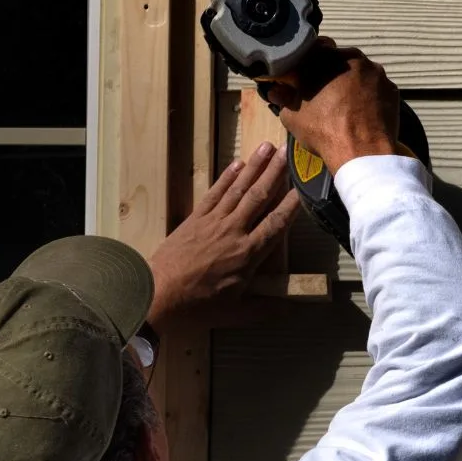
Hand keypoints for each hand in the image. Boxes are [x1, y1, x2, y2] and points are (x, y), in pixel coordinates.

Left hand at [145, 143, 300, 329]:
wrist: (157, 295)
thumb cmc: (198, 307)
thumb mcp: (236, 314)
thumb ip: (265, 308)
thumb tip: (292, 309)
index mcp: (248, 255)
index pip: (276, 224)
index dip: (292, 204)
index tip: (304, 186)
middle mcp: (233, 232)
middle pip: (259, 197)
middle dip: (275, 172)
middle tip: (289, 150)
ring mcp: (213, 222)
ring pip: (238, 189)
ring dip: (254, 166)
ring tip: (268, 146)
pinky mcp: (195, 218)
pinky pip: (215, 193)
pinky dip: (227, 177)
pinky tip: (238, 163)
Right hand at [260, 38, 403, 171]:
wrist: (362, 151)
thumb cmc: (323, 130)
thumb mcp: (292, 116)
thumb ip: (284, 98)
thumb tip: (276, 91)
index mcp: (326, 57)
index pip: (313, 50)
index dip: (308, 65)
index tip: (305, 78)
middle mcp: (353, 57)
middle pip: (339, 60)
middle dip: (332, 73)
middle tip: (325, 94)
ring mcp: (376, 72)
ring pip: (360, 73)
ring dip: (352, 84)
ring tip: (346, 106)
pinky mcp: (392, 88)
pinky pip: (376, 88)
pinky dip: (369, 96)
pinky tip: (363, 112)